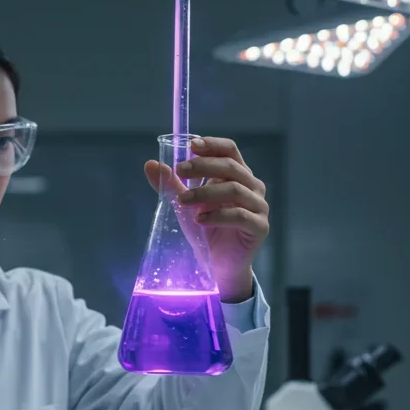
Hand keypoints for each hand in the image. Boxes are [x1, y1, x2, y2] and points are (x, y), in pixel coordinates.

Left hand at [143, 136, 268, 302]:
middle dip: (203, 166)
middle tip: (180, 171)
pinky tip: (200, 220)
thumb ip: (172, 184)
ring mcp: (259, 206)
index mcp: (238, 175)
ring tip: (183, 202)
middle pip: (230, 167)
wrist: (218, 264)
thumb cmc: (205, 229)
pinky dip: (217, 216)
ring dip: (205, 192)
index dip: (212, 145)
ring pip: (234, 189)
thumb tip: (150, 164)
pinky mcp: (260, 227)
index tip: (191, 146)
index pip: (230, 150)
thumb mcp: (185, 204)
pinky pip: (240, 215)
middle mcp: (252, 186)